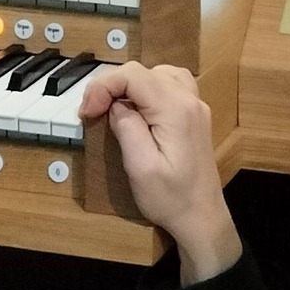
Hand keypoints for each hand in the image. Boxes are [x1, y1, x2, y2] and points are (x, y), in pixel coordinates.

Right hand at [79, 62, 241, 282]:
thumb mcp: (141, 168)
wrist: (202, 218)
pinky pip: (170, 86)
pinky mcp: (195, 116)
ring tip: (113, 109)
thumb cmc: (171, 199)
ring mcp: (196, 106)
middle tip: (93, 113)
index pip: (133, 75)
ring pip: (157, 74)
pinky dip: (148, 90)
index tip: (87, 112)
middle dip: (112, 86)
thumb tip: (115, 105)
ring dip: (130, 86)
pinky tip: (137, 109)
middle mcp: (189, 100)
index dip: (103, 86)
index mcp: (176, 110)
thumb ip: (127, 128)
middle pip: (144, 72)